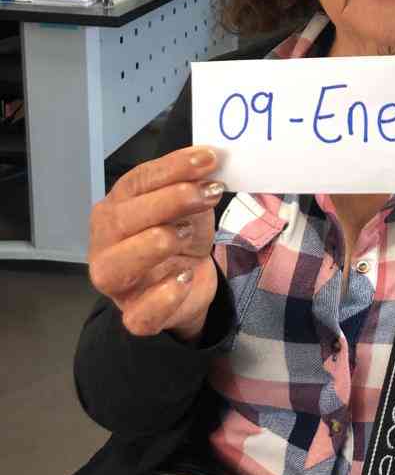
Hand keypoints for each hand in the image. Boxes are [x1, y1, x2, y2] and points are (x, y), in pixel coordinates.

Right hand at [88, 146, 224, 341]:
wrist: (190, 282)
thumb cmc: (180, 235)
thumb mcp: (189, 205)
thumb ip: (192, 183)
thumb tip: (209, 159)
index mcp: (116, 208)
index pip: (137, 182)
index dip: (172, 168)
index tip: (208, 158)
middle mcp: (106, 243)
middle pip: (121, 220)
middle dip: (168, 201)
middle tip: (208, 193)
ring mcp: (116, 283)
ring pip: (114, 266)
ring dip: (153, 244)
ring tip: (186, 234)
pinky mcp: (135, 315)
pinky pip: (139, 314)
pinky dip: (163, 296)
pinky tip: (185, 277)